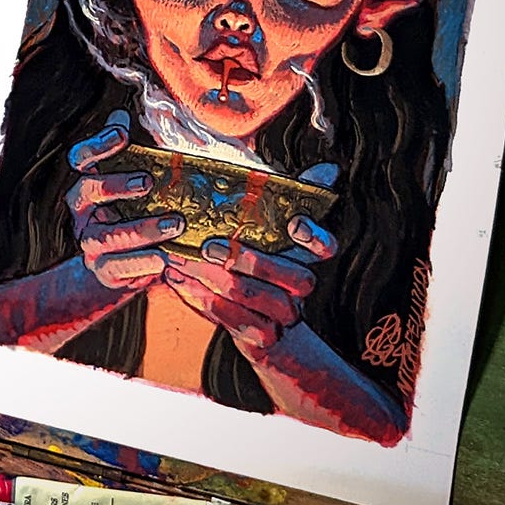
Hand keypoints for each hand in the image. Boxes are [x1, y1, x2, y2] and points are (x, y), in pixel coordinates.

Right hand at [66, 111, 181, 289]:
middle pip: (87, 191)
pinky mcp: (104, 270)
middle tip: (148, 181)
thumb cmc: (132, 217)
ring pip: (107, 234)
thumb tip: (120, 113)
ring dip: (142, 228)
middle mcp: (82, 212)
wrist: (117, 271)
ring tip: (176, 224)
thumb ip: (130, 154)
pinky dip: (143, 262)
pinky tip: (165, 258)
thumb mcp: (133, 186)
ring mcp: (90, 242)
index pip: (81, 159)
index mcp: (88, 185)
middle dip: (116, 184)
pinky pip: (119, 267)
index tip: (123, 133)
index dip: (98, 145)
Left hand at [160, 185, 336, 352]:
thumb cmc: (260, 262)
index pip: (326, 247)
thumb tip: (329, 168)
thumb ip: (292, 195)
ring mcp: (282, 315)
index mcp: (305, 257)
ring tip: (180, 259)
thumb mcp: (271, 227)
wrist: (262, 327)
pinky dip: (200, 298)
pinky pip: (230, 319)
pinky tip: (176, 280)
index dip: (314, 237)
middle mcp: (300, 287)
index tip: (294, 224)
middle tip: (209, 246)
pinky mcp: (259, 336)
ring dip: (212, 278)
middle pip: (290, 277)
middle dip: (249, 261)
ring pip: (251, 296)